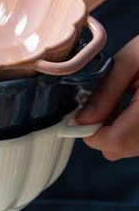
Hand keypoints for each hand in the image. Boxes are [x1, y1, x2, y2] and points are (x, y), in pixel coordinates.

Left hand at [75, 36, 138, 159]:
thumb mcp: (129, 61)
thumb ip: (105, 92)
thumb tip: (82, 119)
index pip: (114, 141)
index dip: (89, 132)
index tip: (78, 116)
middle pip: (119, 150)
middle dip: (99, 130)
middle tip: (101, 103)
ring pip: (128, 149)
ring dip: (113, 131)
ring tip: (118, 102)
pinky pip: (138, 143)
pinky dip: (126, 130)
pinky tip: (128, 108)